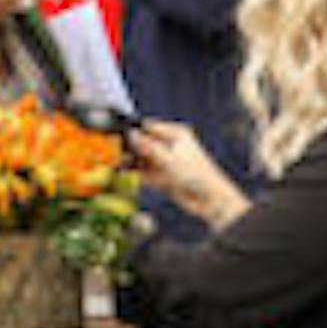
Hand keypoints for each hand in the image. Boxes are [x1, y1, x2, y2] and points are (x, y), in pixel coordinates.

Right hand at [129, 121, 247, 226]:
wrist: (209, 200)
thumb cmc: (197, 174)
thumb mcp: (168, 158)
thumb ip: (148, 146)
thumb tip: (131, 134)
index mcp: (176, 134)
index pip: (149, 127)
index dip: (135, 131)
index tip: (119, 135)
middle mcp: (171, 146)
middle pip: (145, 143)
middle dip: (133, 148)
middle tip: (117, 151)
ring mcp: (167, 162)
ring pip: (144, 159)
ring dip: (134, 162)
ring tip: (120, 163)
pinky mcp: (164, 177)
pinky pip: (147, 173)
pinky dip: (139, 174)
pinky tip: (128, 174)